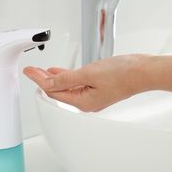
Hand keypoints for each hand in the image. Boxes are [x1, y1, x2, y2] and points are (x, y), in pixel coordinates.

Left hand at [23, 54, 151, 111]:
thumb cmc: (122, 74)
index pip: (53, 91)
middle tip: (31, 70)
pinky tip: (61, 72)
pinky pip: (77, 84)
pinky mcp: (98, 88)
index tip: (29, 71)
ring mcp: (93, 95)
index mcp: (82, 102)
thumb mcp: (88, 74)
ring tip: (42, 70)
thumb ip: (66, 79)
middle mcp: (86, 102)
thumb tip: (48, 82)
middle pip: (59, 90)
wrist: (142, 72)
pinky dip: (67, 77)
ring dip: (54, 77)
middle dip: (43, 79)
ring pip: (67, 86)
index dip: (39, 79)